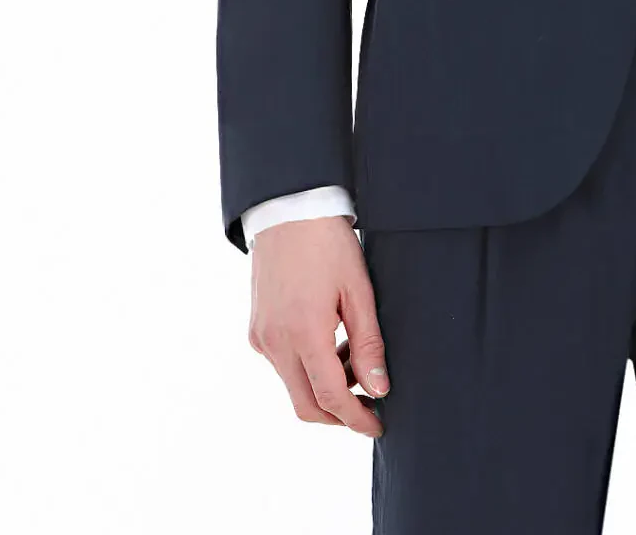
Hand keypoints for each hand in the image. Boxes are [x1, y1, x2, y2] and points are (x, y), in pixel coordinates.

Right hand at [247, 215, 389, 435]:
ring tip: (355, 355)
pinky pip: (283, 365)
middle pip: (306, 405)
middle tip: (370, 404)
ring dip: (325, 386)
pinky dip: (309, 366)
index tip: (378, 425)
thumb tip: (379, 389)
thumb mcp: (359, 290)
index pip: (331, 397)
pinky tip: (332, 341)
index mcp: (304, 333)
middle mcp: (275, 343)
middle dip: (339, 414)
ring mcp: (261, 338)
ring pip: (294, 385)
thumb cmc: (328, 244)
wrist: (288, 210)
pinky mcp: (256, 331)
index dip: (356, 419)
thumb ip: (369, 343)